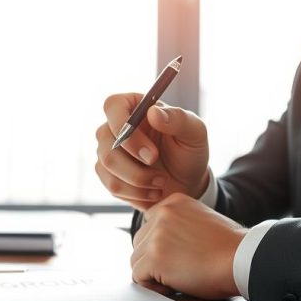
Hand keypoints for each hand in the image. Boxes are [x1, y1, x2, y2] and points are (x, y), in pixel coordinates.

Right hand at [95, 93, 209, 210]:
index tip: (152, 153)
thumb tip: (153, 112)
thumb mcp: (195, 132)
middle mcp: (115, 126)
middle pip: (105, 141)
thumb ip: (178, 119)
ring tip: (161, 183)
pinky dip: (136, 194)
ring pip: (107, 166)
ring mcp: (107, 150)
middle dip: (134, 164)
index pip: (113, 106)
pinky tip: (153, 192)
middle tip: (161, 176)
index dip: (125, 128)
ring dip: (139, 181)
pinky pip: (112, 186)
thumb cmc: (190, 150)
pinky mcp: (107, 174)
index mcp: (134, 106)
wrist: (187, 182)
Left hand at [130, 193, 246, 299]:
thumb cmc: (230, 247)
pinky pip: (138, 277)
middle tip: (180, 270)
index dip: (160, 245)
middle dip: (154, 260)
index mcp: (173, 202)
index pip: (149, 226)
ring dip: (153, 274)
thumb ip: (179, 225)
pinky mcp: (155, 257)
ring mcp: (157, 235)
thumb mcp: (201, 221)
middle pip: (139, 243)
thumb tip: (161, 246)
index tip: (178, 255)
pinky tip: (175, 285)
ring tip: (179, 277)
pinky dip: (154, 287)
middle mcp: (162, 214)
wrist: (243, 258)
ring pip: (136, 261)